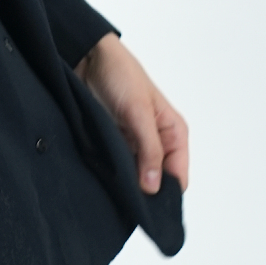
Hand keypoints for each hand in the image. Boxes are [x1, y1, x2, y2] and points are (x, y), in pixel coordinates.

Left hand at [75, 32, 188, 195]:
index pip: (178, 178)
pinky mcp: (112, 143)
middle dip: (142, 192)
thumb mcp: (138, 111)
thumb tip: (154, 187)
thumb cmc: (120, 74)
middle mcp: (156, 142)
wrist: (87, 57)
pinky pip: (115, 167)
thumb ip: (148, 149)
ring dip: (124, 183)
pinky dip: (109, 173)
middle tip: (125, 202)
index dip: (165, 194)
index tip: (146, 207)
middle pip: (156, 182)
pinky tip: (101, 179)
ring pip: (134, 177)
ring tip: (111, 189)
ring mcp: (133, 144)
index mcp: (173, 134)